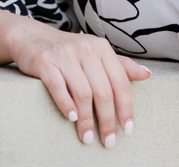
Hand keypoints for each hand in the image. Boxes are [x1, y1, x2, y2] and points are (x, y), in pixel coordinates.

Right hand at [6, 17, 151, 146]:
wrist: (31, 37)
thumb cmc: (68, 51)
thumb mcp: (96, 54)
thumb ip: (121, 65)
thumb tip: (147, 75)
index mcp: (102, 48)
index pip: (120, 82)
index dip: (126, 107)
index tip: (127, 129)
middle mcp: (86, 49)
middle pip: (103, 90)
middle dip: (107, 120)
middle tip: (108, 141)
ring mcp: (64, 55)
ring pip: (82, 92)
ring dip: (86, 119)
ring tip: (87, 137)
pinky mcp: (45, 62)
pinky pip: (58, 86)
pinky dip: (66, 104)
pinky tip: (72, 118)